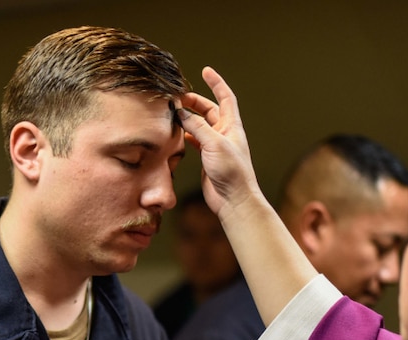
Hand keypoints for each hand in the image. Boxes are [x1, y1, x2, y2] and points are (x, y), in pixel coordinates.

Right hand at [179, 66, 262, 217]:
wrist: (233, 200)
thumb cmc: (231, 171)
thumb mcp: (214, 143)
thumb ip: (197, 126)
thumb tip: (181, 112)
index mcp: (232, 126)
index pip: (225, 98)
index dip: (216, 83)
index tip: (206, 71)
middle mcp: (224, 134)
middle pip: (209, 110)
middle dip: (195, 102)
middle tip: (178, 98)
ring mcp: (215, 146)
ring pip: (200, 125)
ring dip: (188, 118)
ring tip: (173, 113)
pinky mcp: (207, 159)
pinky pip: (195, 141)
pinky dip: (186, 134)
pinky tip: (177, 133)